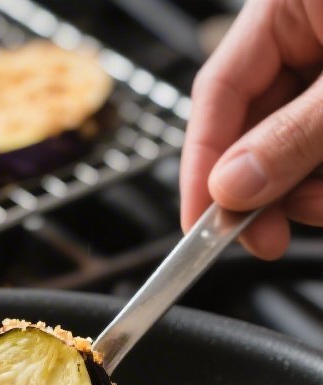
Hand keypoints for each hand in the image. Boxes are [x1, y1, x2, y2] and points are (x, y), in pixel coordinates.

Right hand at [180, 0, 322, 257]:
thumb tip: (234, 186)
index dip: (201, 167)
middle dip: (264, 189)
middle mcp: (307, 32)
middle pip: (256, 127)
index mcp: (288, 4)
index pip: (218, 92)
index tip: (199, 228)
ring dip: (308, 190)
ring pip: (296, 147)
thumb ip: (294, 135)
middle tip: (268, 237)